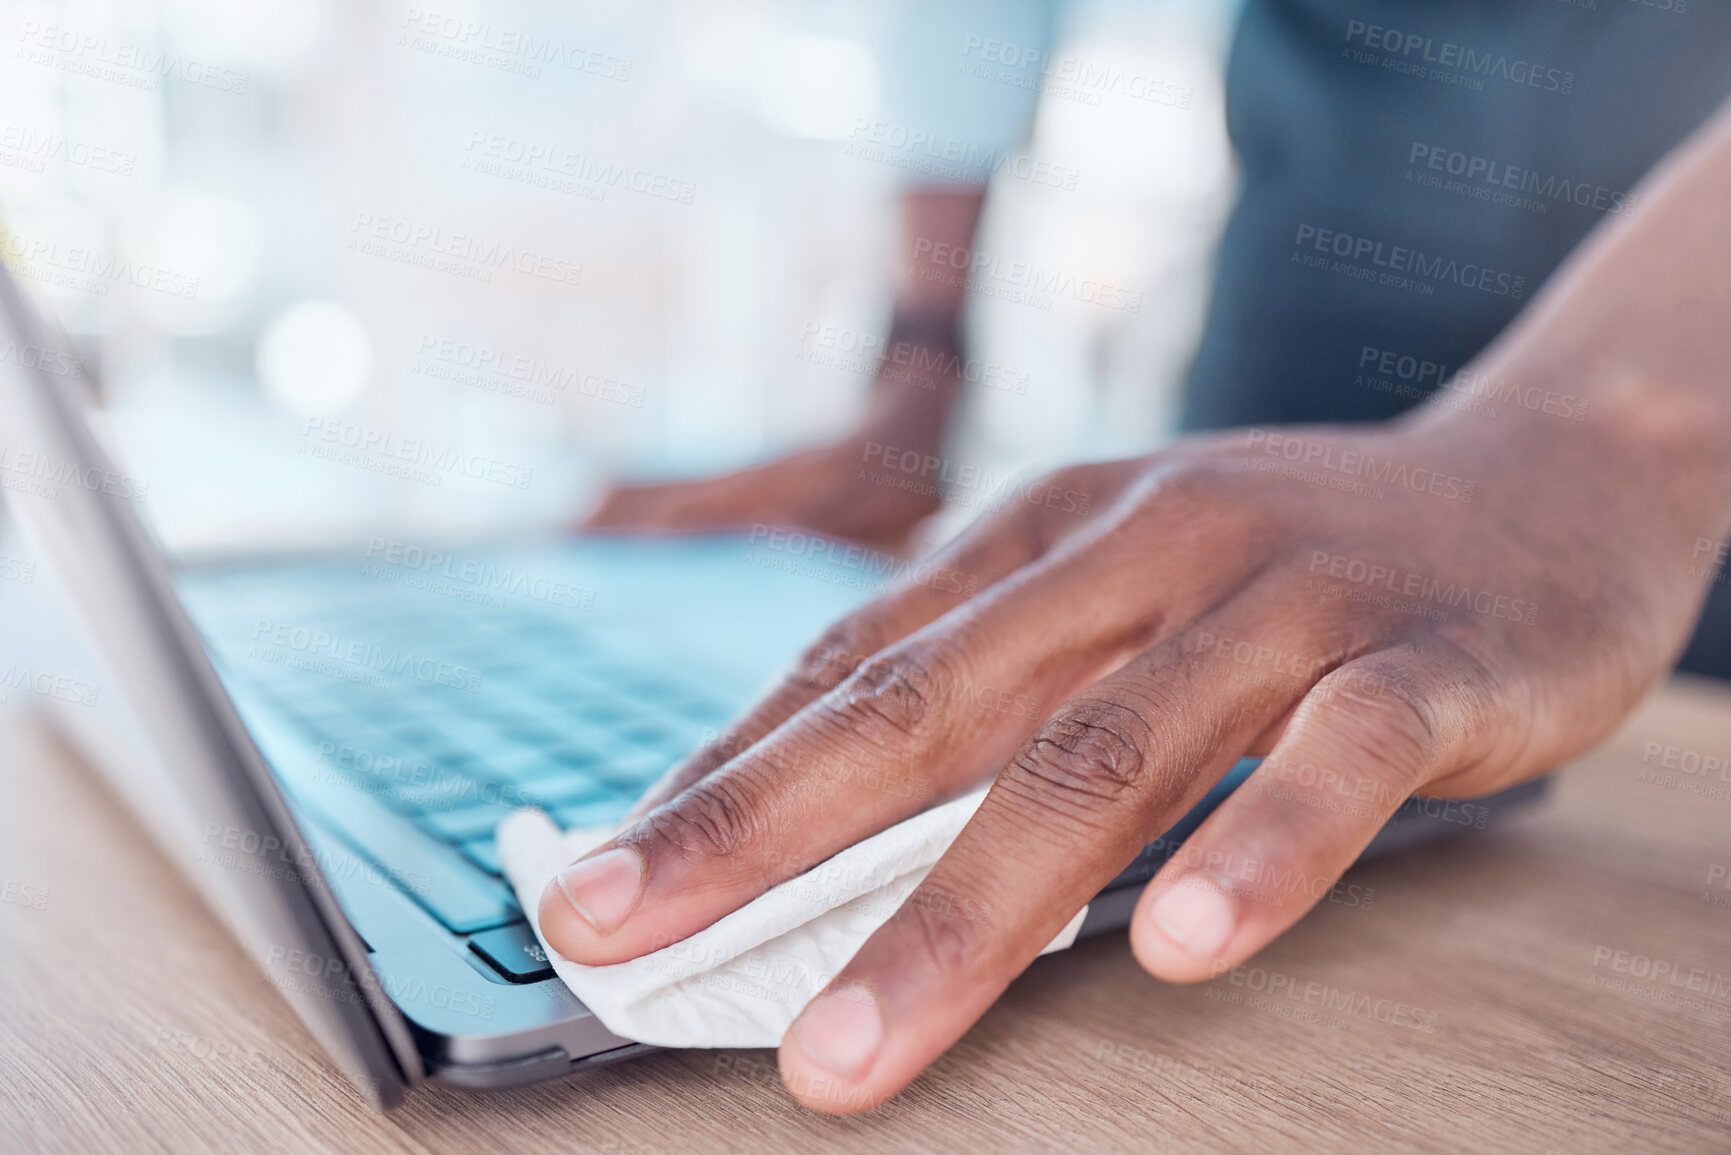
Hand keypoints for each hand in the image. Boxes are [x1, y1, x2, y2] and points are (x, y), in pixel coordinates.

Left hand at [537, 400, 1720, 1110]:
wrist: (1545, 470)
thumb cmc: (1288, 562)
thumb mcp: (1121, 588)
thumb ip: (1000, 686)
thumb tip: (829, 822)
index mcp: (1046, 532)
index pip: (854, 661)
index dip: (723, 772)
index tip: (605, 877)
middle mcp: (1142, 548)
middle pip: (930, 705)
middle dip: (761, 831)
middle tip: (627, 931)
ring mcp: (1283, 598)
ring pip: (1104, 755)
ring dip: (962, 911)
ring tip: (849, 1046)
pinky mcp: (1425, 658)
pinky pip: (1332, 756)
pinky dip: (1255, 848)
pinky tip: (1182, 950)